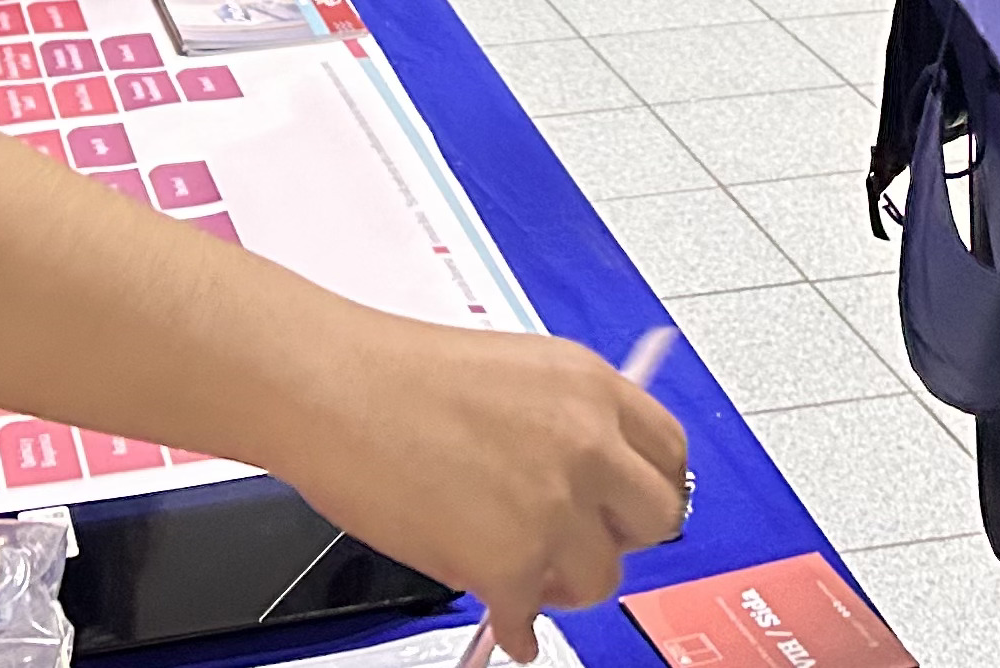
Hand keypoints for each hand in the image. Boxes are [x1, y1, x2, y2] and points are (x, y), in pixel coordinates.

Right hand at [281, 317, 688, 660]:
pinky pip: (531, 620)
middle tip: (584, 544)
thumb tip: (592, 474)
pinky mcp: (511, 563)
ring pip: (601, 578)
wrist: (330, 390)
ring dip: (565, 583)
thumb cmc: (393, 374)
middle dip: (620, 538)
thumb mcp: (515, 370)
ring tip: (527, 575)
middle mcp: (587, 444)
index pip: (669, 453)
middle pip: (656, 519)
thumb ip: (566, 418)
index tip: (631, 506)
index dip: (648, 487)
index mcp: (591, 388)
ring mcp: (553, 507)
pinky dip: (516, 628)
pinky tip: (505, 620)